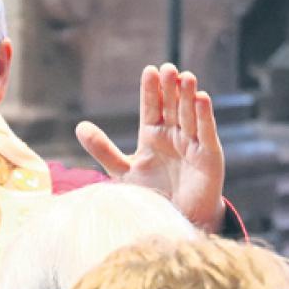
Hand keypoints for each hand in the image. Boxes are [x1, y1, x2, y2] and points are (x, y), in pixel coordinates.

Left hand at [75, 63, 224, 232]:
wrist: (174, 220)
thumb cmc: (151, 194)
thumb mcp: (122, 170)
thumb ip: (103, 149)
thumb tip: (79, 126)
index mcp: (153, 136)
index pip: (152, 108)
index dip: (151, 91)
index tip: (149, 70)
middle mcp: (174, 136)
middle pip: (172, 106)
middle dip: (171, 88)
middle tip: (168, 68)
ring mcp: (193, 145)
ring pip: (190, 115)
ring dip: (188, 96)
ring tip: (186, 76)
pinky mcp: (209, 157)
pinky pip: (206, 133)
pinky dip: (205, 116)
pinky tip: (202, 98)